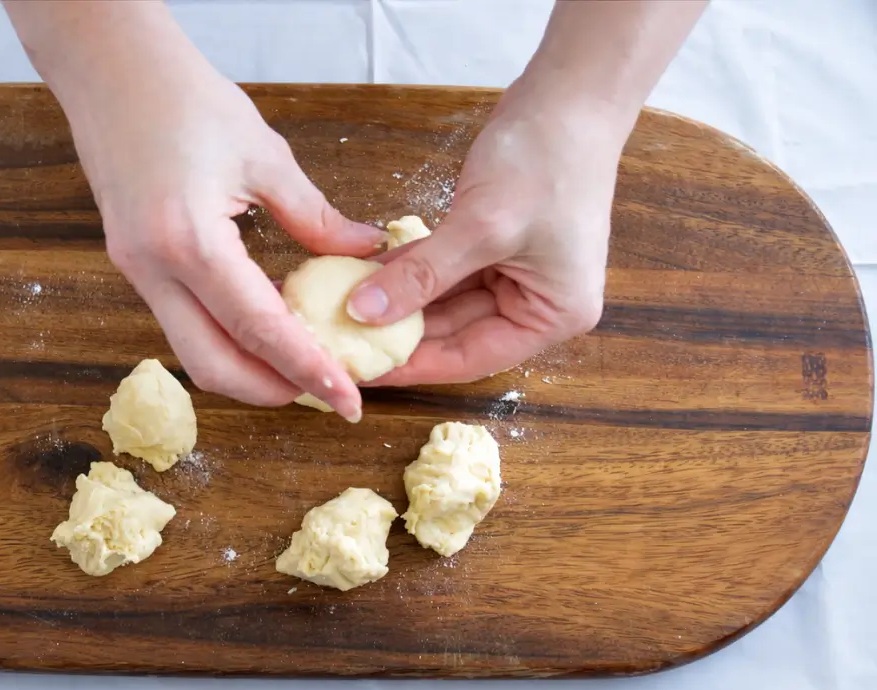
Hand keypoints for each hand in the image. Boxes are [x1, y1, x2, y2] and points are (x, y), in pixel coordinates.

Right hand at [49, 9, 382, 419]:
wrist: (110, 68)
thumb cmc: (184, 97)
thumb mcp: (265, 156)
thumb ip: (314, 217)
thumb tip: (363, 252)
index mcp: (189, 240)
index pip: (258, 329)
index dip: (307, 370)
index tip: (348, 399)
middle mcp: (153, 268)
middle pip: (212, 365)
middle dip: (272, 390)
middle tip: (326, 392)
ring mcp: (135, 270)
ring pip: (193, 351)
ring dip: (249, 368)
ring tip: (303, 364)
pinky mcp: (133, 264)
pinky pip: (183, 321)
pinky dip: (227, 337)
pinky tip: (267, 326)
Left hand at [346, 83, 629, 385]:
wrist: (569, 94)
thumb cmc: (545, 160)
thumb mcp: (479, 226)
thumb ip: (421, 275)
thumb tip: (361, 313)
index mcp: (552, 315)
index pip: (472, 358)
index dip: (416, 366)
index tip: (366, 371)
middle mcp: (537, 304)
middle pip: (456, 335)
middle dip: (401, 334)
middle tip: (344, 342)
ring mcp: (516, 275)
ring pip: (444, 304)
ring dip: (398, 304)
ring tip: (344, 312)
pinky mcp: (494, 247)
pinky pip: (443, 272)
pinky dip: (408, 273)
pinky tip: (366, 277)